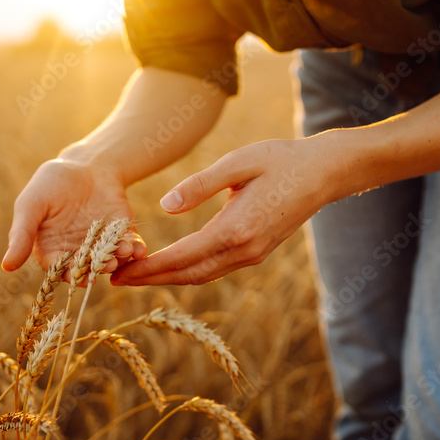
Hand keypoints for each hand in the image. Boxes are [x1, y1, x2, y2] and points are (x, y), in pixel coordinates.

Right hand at [2, 158, 146, 272]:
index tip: (78, 276)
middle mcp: (78, 253)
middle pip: (88, 268)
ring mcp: (101, 245)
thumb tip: (6, 266)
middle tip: (108, 264)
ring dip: (119, 260)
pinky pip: (129, 247)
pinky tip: (138, 249)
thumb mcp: (31, 205)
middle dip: (99, 268)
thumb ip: (21, 235)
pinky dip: (135, 250)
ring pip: (111, 260)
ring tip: (125, 252)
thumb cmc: (51, 183)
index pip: (60, 269)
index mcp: (53, 251)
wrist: (85, 164)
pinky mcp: (122, 235)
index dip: (69, 274)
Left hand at [111, 139, 335, 285]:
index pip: (181, 257)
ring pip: (201, 275)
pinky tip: (170, 266)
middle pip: (188, 274)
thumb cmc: (280, 160)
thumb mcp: (239, 162)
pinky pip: (214, 269)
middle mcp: (243, 250)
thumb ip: (201, 184)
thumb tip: (165, 206)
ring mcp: (251, 255)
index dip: (148, 268)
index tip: (118, 273)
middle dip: (150, 280)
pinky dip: (188, 271)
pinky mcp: (255, 252)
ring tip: (135, 276)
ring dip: (167, 278)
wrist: (324, 173)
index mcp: (236, 229)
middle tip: (114, 279)